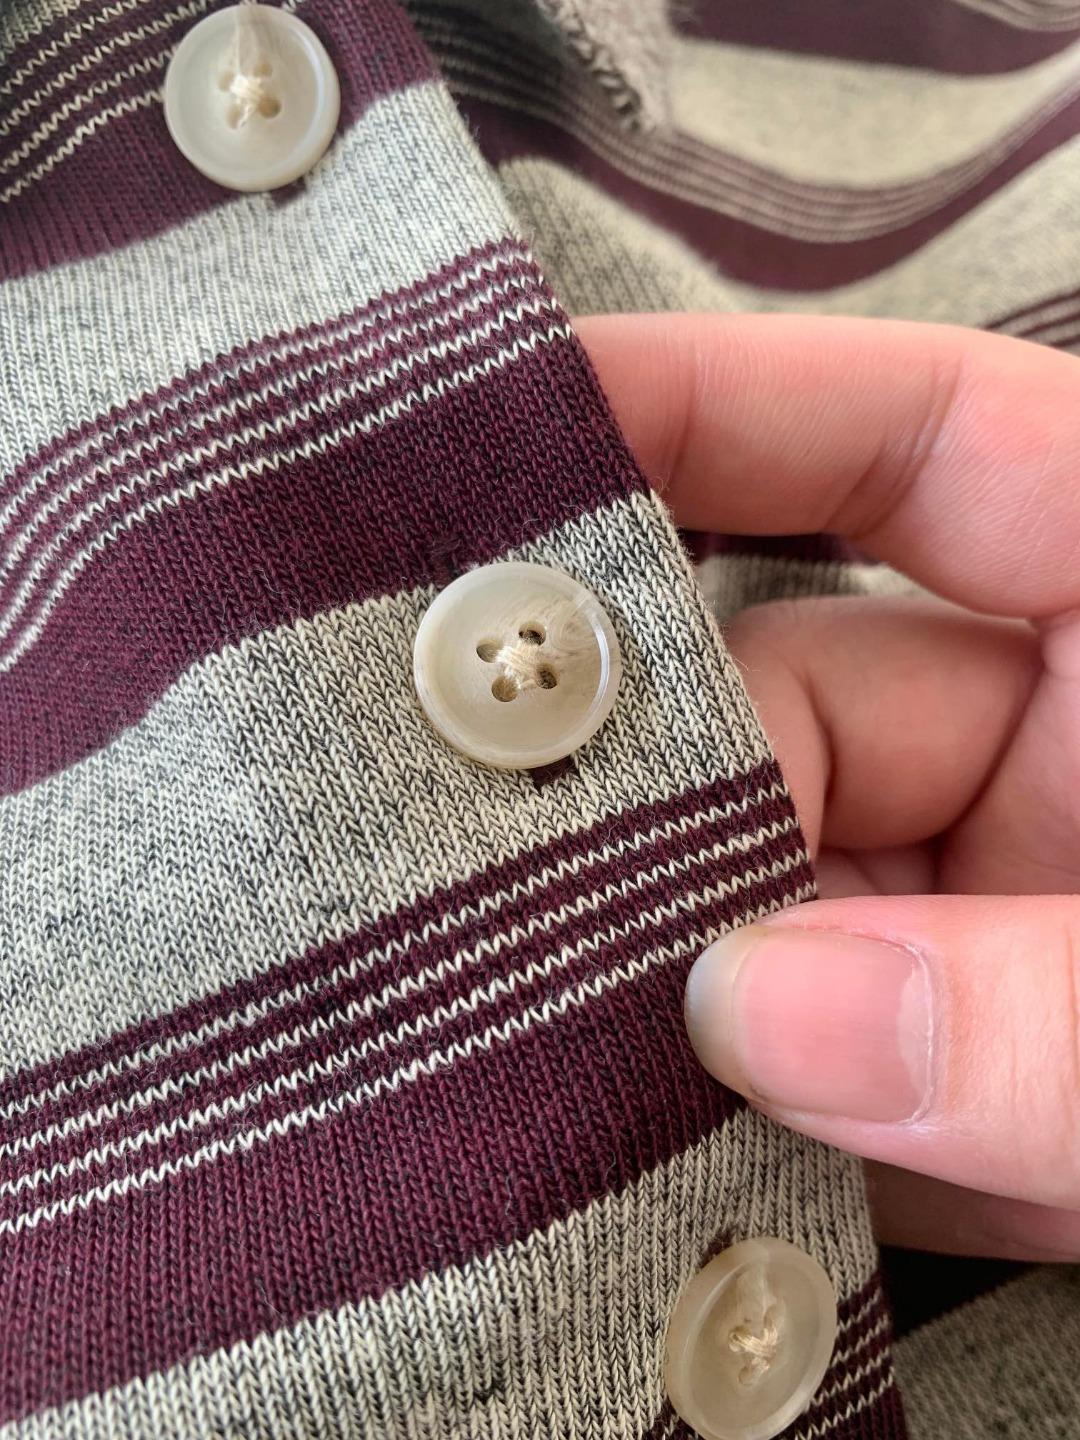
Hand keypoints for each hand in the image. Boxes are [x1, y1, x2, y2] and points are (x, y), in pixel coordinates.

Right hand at [579, 312, 1079, 1261]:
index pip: (909, 445)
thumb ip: (1079, 1009)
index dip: (706, 411)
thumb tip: (764, 1012)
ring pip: (791, 909)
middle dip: (658, 789)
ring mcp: (1034, 924)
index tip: (513, 432)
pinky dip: (765, 1133)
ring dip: (685, 984)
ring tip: (531, 1031)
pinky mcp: (1014, 1086)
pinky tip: (653, 1168)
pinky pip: (848, 1079)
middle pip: (798, 709)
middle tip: (480, 846)